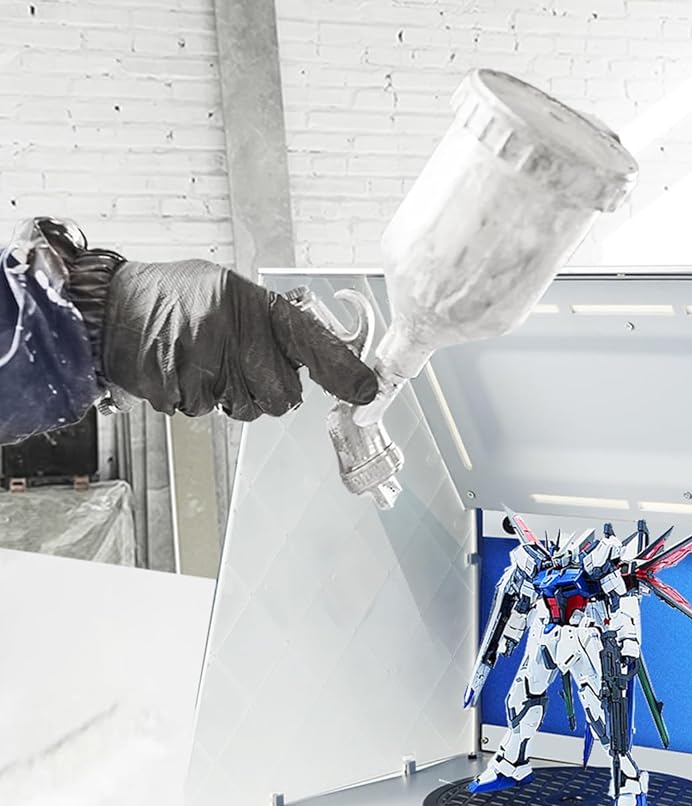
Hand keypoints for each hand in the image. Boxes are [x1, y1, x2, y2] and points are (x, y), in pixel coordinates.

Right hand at [101, 259, 377, 419]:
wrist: (112, 305)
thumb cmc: (181, 298)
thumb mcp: (234, 294)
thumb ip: (278, 326)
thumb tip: (330, 362)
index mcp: (253, 304)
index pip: (312, 342)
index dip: (343, 371)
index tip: (367, 391)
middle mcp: (232, 333)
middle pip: (282, 398)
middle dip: (268, 391)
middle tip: (243, 366)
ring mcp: (202, 364)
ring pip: (243, 409)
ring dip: (230, 395)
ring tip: (204, 360)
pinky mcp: (174, 389)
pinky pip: (205, 412)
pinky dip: (196, 397)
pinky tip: (181, 369)